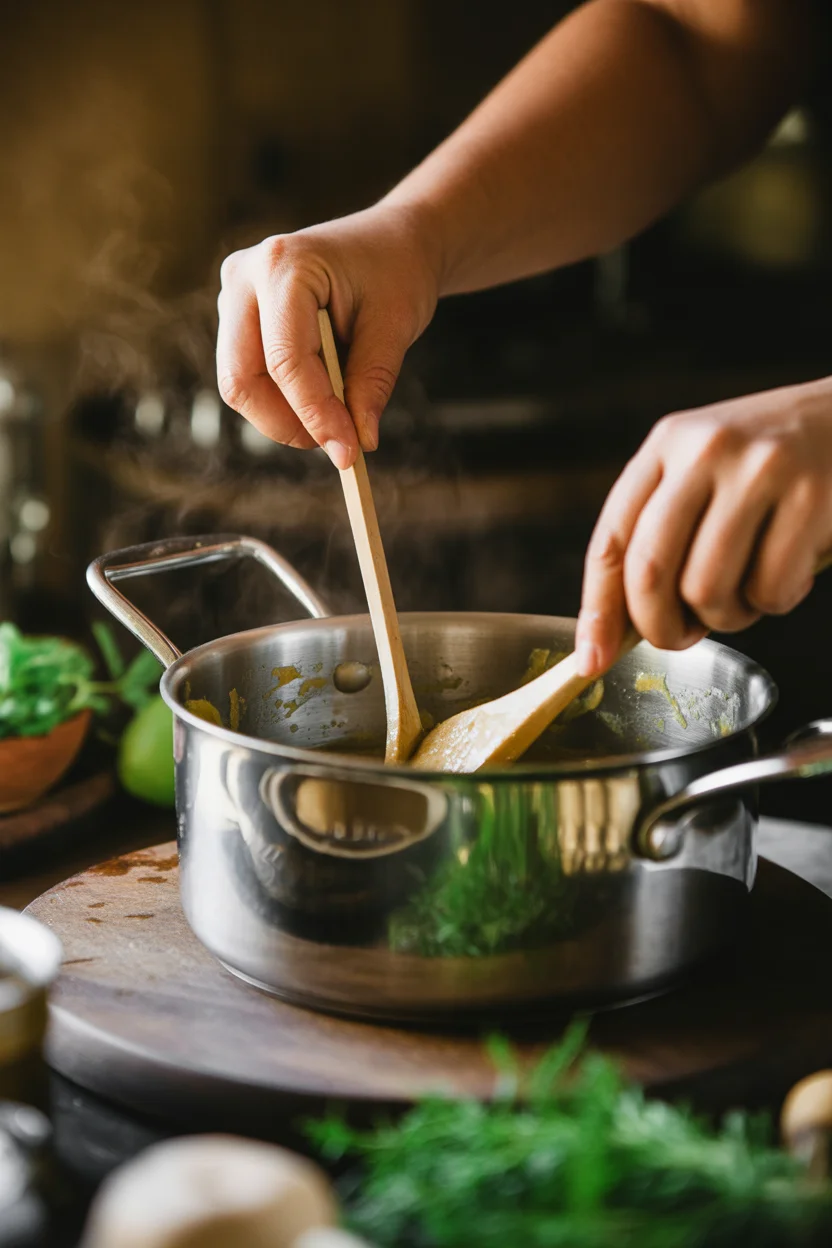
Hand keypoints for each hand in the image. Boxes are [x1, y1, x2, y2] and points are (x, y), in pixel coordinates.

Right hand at [216, 204, 440, 467]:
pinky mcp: (237, 318)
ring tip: (338, 418)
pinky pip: (249, 378)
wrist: (391, 241)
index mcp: (282, 265)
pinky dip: (283, 402)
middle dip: (289, 423)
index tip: (349, 453)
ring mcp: (233, 298)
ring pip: (241, 385)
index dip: (315, 414)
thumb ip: (373, 382)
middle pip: (242, 379)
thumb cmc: (396, 270)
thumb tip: (359, 441)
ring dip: (286, 416)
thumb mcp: (396, 324)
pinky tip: (323, 398)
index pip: (285, 360)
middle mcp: (243, 277)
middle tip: (339, 445)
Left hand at [576, 376, 831, 675]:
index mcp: (666, 443)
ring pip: (708, 589)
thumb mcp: (704, 472)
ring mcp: (759, 471)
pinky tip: (790, 571)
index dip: (598, 610)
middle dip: (660, 627)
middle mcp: (706, 450)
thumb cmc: (772, 462)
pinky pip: (769, 590)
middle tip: (680, 637)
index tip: (592, 659)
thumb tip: (612, 631)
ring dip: (726, 617)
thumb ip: (659, 534)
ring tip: (746, 594)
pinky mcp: (811, 497)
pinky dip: (776, 601)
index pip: (610, 540)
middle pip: (650, 572)